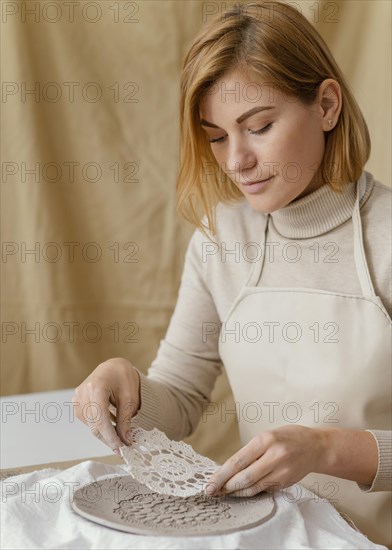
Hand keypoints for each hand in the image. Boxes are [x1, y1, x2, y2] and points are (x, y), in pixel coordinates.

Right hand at [72, 357, 140, 452]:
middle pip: (94, 425)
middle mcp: (83, 393)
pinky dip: (101, 427)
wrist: (113, 367)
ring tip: (120, 438)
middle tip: (123, 450)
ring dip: (105, 434)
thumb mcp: (129, 396)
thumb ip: (126, 419)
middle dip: (109, 439)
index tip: (120, 449)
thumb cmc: (123, 377)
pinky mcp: (77, 403)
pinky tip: (112, 427)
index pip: (101, 419)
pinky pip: (89, 421)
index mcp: (96, 387)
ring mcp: (77, 398)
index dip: (110, 437)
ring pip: (91, 425)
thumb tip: (125, 440)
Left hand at [205, 425, 324, 496]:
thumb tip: (228, 469)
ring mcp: (281, 471)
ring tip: (223, 492)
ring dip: (236, 491)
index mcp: (266, 440)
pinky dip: (250, 491)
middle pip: (245, 477)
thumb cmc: (288, 437)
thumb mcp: (267, 436)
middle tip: (211, 491)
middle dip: (226, 486)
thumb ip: (250, 451)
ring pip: (253, 487)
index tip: (210, 482)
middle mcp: (274, 456)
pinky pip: (263, 490)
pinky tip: (240, 491)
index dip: (222, 474)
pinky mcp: (285, 482)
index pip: (238, 460)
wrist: (316, 446)